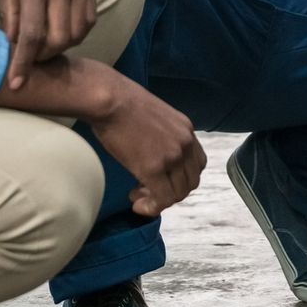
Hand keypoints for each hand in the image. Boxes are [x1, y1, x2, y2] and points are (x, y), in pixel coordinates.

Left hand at [0, 0, 94, 89]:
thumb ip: (8, 8)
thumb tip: (11, 41)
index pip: (32, 36)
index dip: (23, 64)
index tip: (16, 84)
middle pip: (59, 40)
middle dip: (43, 58)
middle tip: (28, 59)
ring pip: (78, 32)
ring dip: (61, 47)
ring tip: (44, 46)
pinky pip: (89, 18)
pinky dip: (76, 32)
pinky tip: (61, 30)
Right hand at [85, 76, 206, 217]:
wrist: (108, 99)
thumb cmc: (121, 102)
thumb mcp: (155, 116)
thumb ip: (162, 135)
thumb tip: (154, 151)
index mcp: (186, 129)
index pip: (197, 164)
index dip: (180, 177)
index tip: (161, 179)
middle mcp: (185, 143)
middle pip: (190, 182)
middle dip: (171, 192)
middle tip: (146, 190)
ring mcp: (172, 156)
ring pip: (178, 194)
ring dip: (159, 200)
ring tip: (138, 196)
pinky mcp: (153, 168)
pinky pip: (162, 199)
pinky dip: (152, 207)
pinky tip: (137, 203)